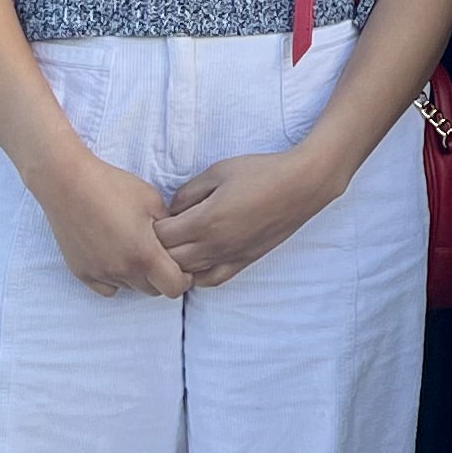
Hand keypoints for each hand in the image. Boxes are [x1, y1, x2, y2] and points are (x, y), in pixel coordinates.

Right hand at [34, 149, 192, 298]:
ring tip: (134, 249)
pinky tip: (115, 256)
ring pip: (131, 288)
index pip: (175, 287)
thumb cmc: (112, 186)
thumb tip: (178, 242)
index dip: (184, 278)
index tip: (184, 266)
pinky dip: (116, 279)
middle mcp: (122, 270)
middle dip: (162, 277)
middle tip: (161, 255)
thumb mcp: (152, 200)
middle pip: (153, 290)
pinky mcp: (82, 272)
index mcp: (144, 254)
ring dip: (138, 276)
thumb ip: (170, 227)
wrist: (68, 182)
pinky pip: (107, 287)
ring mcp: (100, 274)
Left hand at [155, 142, 350, 288]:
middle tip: (157, 232)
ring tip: (172, 247)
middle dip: (157, 248)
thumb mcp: (217, 171)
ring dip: (175, 263)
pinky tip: (194, 262)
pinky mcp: (243, 262)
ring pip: (188, 274)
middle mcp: (215, 246)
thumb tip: (172, 210)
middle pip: (170, 261)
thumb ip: (188, 192)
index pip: (161, 238)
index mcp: (205, 221)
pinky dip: (196, 275)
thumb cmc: (260, 172)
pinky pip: (211, 280)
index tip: (150, 216)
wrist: (300, 186)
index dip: (150, 228)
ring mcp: (230, 257)